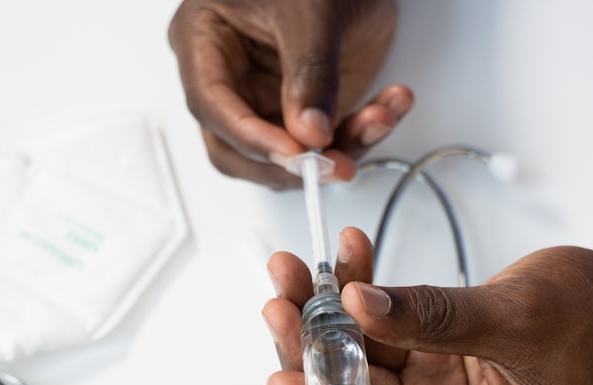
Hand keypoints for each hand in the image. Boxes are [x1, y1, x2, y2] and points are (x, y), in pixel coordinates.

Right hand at [168, 0, 413, 188]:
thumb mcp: (312, 12)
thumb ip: (310, 73)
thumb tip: (309, 131)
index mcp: (204, 40)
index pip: (212, 105)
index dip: (251, 138)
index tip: (294, 152)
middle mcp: (230, 77)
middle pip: (240, 149)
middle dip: (294, 162)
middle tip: (336, 162)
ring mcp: (267, 97)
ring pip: (289, 156)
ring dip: (342, 147)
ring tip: (381, 118)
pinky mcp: (305, 110)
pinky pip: (328, 144)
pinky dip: (363, 134)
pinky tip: (388, 110)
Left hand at [262, 228, 592, 384]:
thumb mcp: (518, 313)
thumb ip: (434, 315)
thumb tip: (356, 305)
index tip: (286, 371)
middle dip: (319, 357)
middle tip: (280, 304)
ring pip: (367, 375)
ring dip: (330, 324)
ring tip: (296, 272)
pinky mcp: (442, 373)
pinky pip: (387, 345)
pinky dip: (364, 306)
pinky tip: (347, 263)